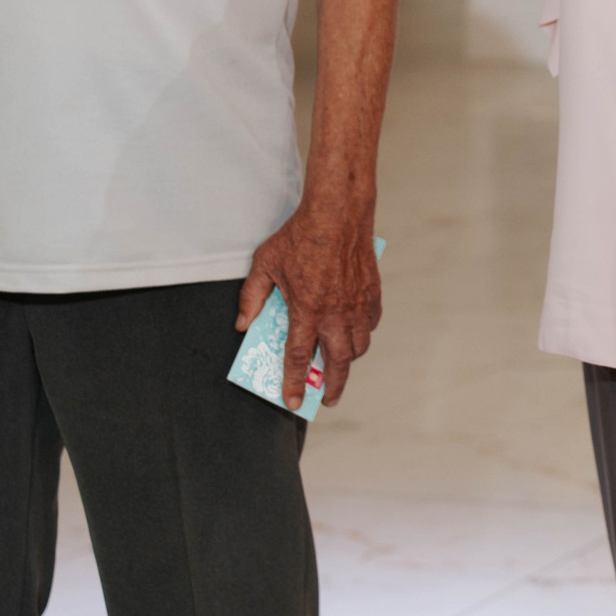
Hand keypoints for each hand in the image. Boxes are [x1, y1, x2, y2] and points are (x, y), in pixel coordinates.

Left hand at [237, 204, 380, 410]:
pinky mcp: (371, 292)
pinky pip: (370, 323)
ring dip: (348, 361)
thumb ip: (252, 297)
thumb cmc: (301, 236)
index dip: (295, 383)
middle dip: (332, 386)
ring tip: (340, 366)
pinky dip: (363, 334)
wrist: (338, 213)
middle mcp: (335, 313)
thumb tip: (244, 324)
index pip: (300, 357)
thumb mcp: (265, 264)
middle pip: (338, 362)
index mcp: (307, 309)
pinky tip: (355, 333)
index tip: (293, 401)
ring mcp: (356, 304)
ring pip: (358, 346)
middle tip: (327, 398)